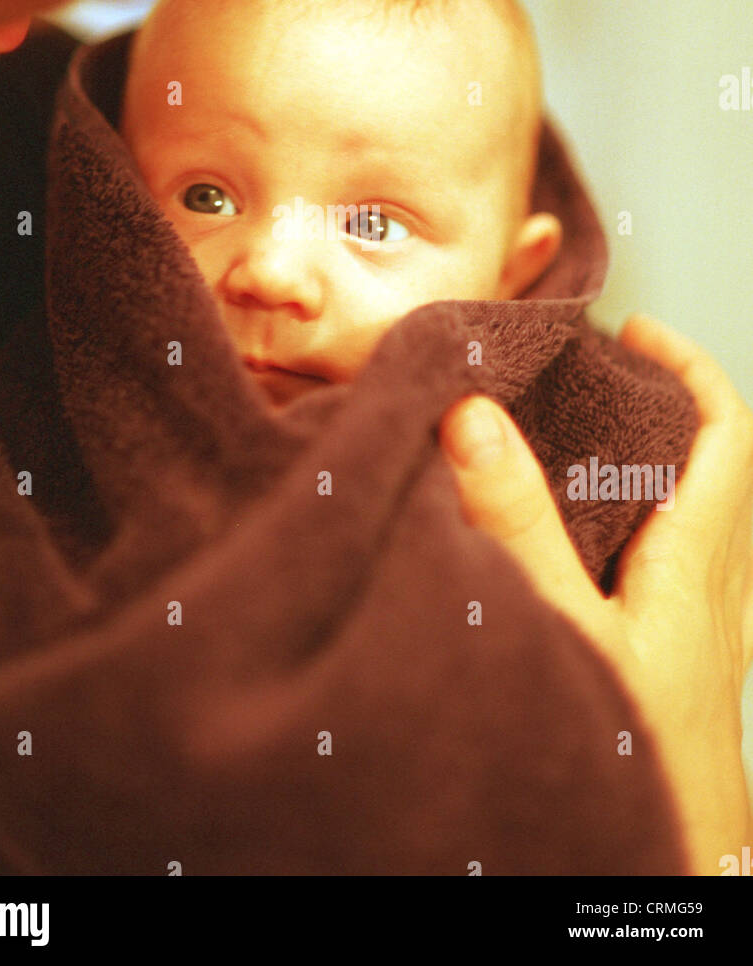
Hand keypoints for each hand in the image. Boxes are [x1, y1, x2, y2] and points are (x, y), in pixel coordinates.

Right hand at [439, 314, 752, 875]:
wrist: (677, 867)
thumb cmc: (636, 762)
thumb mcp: (563, 631)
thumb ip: (517, 525)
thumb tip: (473, 418)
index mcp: (698, 566)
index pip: (726, 436)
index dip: (689, 370)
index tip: (635, 332)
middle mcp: (716, 591)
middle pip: (718, 467)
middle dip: (665, 407)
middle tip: (597, 378)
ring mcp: (708, 631)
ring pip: (701, 516)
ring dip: (655, 465)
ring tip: (583, 445)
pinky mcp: (686, 664)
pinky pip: (681, 566)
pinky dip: (643, 526)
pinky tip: (585, 546)